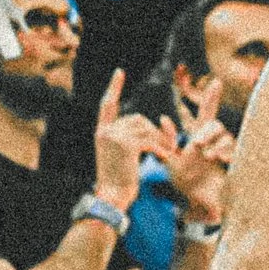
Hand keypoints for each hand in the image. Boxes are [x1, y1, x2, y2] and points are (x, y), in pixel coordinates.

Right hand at [89, 66, 163, 210]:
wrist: (112, 197)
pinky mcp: (125, 145)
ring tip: (164, 156)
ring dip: (160, 141)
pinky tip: (162, 159)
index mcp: (102, 132)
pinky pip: (149, 140)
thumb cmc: (120, 181)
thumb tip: (149, 125)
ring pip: (146, 129)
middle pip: (139, 119)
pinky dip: (160, 149)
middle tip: (165, 148)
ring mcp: (114, 136)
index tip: (119, 72)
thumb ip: (128, 138)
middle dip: (155, 132)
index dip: (114, 88)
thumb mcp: (120, 156)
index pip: (107, 105)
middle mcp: (105, 131)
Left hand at [158, 80, 234, 226]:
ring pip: (223, 135)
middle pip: (213, 121)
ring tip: (208, 156)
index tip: (217, 81)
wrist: (207, 207)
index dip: (211, 98)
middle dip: (209, 126)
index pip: (204, 116)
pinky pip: (233, 150)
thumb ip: (167, 146)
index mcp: (198, 140)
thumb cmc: (189, 187)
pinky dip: (226, 153)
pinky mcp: (234, 163)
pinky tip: (221, 160)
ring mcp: (225, 151)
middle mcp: (214, 142)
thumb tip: (163, 120)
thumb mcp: (172, 165)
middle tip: (198, 142)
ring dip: (215, 143)